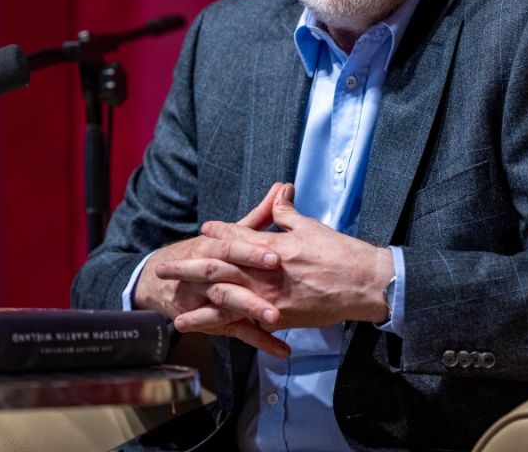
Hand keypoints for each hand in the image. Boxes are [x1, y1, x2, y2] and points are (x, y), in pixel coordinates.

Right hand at [134, 184, 290, 356]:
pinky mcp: (212, 322)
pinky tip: (281, 349)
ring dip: (251, 312)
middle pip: (226, 277)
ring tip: (276, 320)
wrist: (157, 281)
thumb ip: (259, 215)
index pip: (230, 248)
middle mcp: (204, 274)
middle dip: (251, 282)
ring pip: (227, 306)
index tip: (275, 256)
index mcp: (210, 248)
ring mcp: (205, 300)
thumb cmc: (204, 253)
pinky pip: (237, 332)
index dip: (250, 252)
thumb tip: (283, 188)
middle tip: (276, 288)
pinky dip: (260, 341)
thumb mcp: (229, 234)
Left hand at [158, 183, 394, 331]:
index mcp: (272, 245)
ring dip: (199, 309)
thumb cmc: (340, 253)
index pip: (237, 237)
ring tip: (175, 313)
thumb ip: (288, 213)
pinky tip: (212, 335)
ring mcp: (271, 297)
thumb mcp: (311, 227)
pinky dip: (228, 330)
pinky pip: (248, 325)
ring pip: (226, 303)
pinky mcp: (281, 318)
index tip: (202, 230)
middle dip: (189, 269)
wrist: (364, 283)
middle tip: (163, 269)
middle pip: (219, 269)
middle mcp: (265, 272)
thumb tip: (278, 193)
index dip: (218, 233)